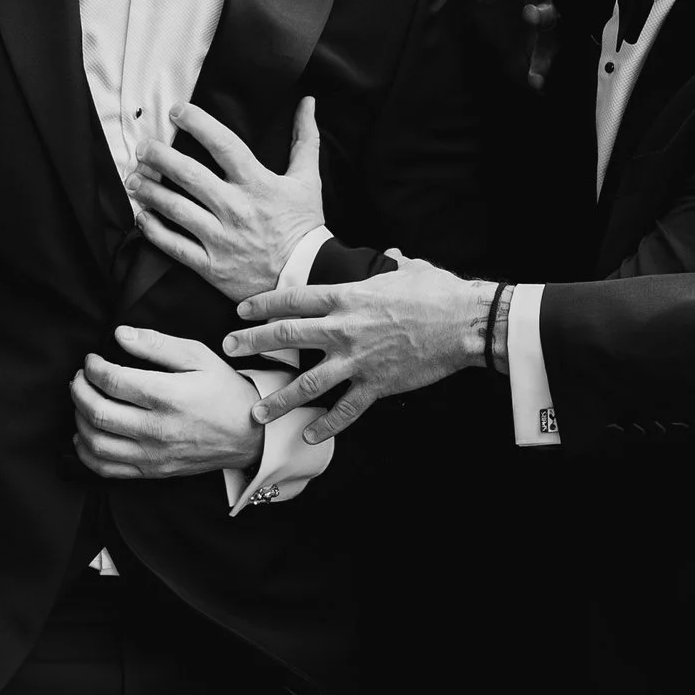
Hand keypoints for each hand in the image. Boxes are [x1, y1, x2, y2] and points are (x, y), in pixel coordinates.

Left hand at [71, 325, 267, 479]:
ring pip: (96, 442)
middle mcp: (158, 429)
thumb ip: (157, 344)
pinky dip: (86, 452)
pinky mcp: (152, 471)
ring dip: (78, 419)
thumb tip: (120, 335)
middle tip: (80, 378)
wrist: (249, 435)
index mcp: (169, 396)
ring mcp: (153, 454)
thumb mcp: (198, 356)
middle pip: (98, 412)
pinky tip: (85, 435)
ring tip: (82, 402)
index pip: (112, 381)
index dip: (93, 367)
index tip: (92, 360)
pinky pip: (107, 468)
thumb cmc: (224, 392)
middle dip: (79, 390)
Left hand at [131, 96, 325, 303]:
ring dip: (150, 191)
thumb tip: (307, 103)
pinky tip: (142, 216)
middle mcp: (236, 208)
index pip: (223, 145)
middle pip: (189, 175)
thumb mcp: (309, 180)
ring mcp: (221, 238)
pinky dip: (154, 230)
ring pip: (176, 209)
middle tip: (143, 148)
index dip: (198, 124)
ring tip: (134, 179)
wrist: (307, 276)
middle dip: (160, 157)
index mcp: (258, 184)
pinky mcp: (212, 266)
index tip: (177, 112)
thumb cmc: (305, 225)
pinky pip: (175, 246)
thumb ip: (305, 139)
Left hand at [225, 259, 492, 440]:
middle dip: (253, 343)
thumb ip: (390, 266)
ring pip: (308, 383)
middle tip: (229, 350)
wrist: (465, 323)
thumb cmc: (439, 292)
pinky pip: (345, 411)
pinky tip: (308, 436)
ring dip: (279, 399)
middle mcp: (344, 329)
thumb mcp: (408, 270)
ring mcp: (358, 360)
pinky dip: (326, 426)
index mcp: (347, 297)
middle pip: (287, 336)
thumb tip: (392, 257)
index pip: (294, 299)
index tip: (241, 310)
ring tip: (258, 412)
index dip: (263, 304)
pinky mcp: (376, 385)